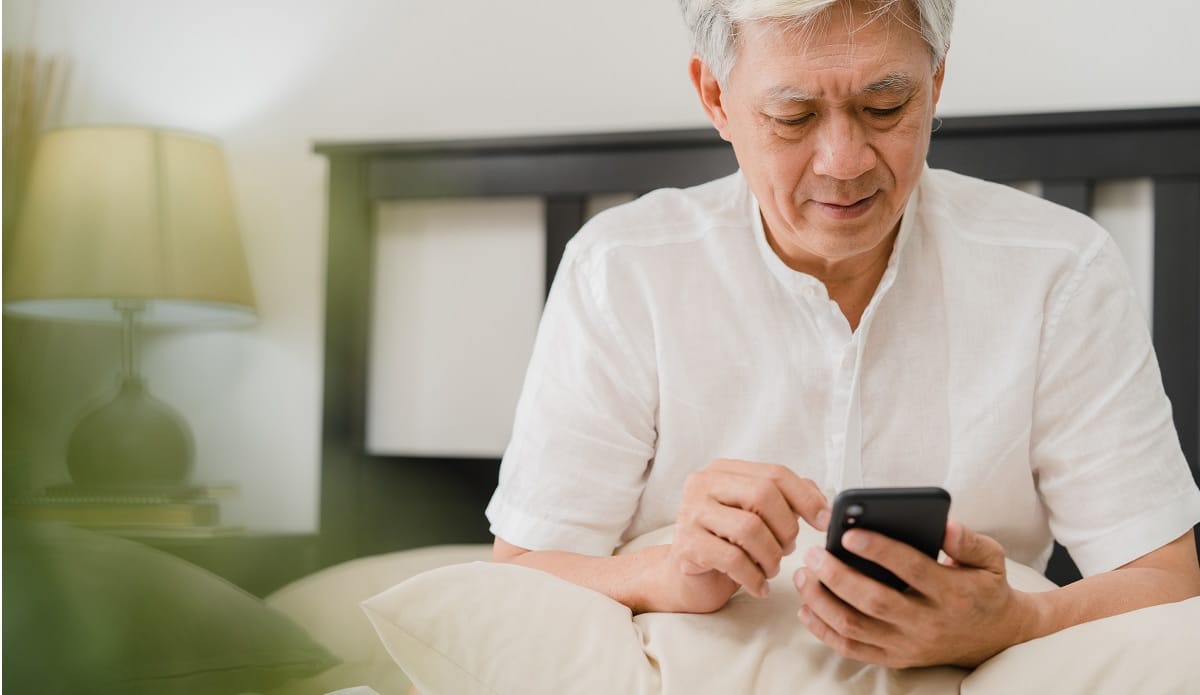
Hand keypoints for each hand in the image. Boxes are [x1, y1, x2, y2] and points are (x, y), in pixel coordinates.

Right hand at [656, 459, 828, 613]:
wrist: (686, 578)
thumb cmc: (726, 544)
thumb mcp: (756, 516)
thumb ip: (785, 500)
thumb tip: (821, 501)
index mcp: (724, 471)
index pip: (774, 473)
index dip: (805, 497)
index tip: (823, 521)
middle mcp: (704, 484)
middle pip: (763, 494)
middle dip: (786, 528)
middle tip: (788, 549)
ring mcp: (691, 512)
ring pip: (750, 528)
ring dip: (771, 556)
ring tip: (771, 569)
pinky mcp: (687, 545)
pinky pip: (733, 559)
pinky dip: (755, 577)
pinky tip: (759, 586)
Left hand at [792, 519, 1035, 667]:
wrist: (997, 638)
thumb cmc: (985, 589)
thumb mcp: (990, 559)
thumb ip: (967, 540)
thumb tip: (945, 524)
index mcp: (952, 592)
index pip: (911, 569)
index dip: (879, 550)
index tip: (849, 533)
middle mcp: (928, 623)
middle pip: (874, 601)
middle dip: (837, 576)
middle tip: (813, 553)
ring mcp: (909, 645)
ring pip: (856, 627)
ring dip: (822, 601)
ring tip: (804, 575)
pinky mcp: (896, 658)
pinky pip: (852, 649)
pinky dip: (824, 631)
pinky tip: (807, 608)